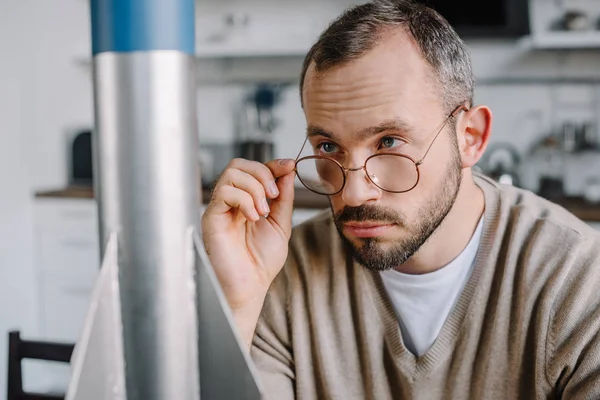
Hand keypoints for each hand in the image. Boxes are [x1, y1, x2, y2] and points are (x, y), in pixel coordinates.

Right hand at [201, 158, 295, 347]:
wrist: (249, 287)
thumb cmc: (260, 262)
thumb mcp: (281, 224)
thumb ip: (284, 198)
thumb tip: (288, 170)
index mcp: (246, 201)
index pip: (254, 169)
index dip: (272, 164)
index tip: (289, 166)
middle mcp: (230, 201)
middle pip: (239, 164)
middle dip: (263, 173)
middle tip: (273, 196)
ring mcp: (220, 208)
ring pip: (232, 173)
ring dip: (255, 188)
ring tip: (263, 212)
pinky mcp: (211, 217)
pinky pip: (224, 192)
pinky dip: (244, 200)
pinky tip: (252, 218)